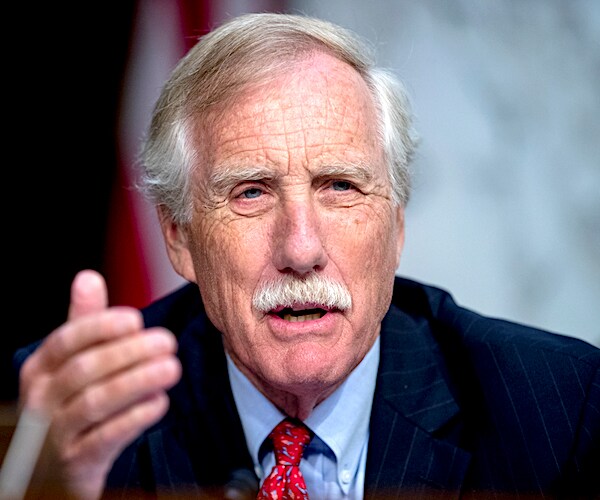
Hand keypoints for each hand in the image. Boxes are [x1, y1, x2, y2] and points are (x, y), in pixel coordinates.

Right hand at [18, 270, 181, 498]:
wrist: (55, 469)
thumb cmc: (69, 403)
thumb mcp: (71, 362)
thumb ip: (83, 322)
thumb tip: (88, 276)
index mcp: (40, 369)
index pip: (66, 340)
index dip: (101, 326)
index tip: (135, 318)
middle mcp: (42, 399)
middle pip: (85, 369)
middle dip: (129, 353)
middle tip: (168, 342)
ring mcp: (56, 434)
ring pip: (95, 402)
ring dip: (138, 381)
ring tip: (172, 368)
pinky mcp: (76, 462)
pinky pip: (105, 438)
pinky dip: (134, 418)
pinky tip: (160, 403)